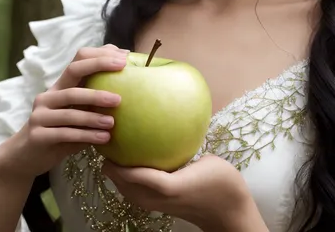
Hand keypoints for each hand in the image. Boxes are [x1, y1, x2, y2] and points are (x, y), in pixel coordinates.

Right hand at [0, 44, 128, 179]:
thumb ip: (94, 100)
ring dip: (94, 115)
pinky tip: (104, 138)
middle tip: (121, 86)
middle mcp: (49, 95)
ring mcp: (41, 114)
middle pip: (73, 73)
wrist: (26, 157)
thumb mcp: (77, 113)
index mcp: (60, 86)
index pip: (78, 60)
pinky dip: (86, 135)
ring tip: (113, 122)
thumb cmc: (60, 131)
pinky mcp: (38, 135)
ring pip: (70, 109)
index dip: (100, 56)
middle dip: (98, 73)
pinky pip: (65, 133)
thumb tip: (128, 84)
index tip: (124, 58)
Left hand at [101, 153, 255, 231]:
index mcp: (167, 186)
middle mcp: (157, 199)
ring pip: (127, 192)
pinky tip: (131, 161)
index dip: (115, 162)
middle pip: (122, 185)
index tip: (107, 141)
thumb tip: (172, 122)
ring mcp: (157, 205)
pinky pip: (137, 192)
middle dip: (110, 167)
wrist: (229, 213)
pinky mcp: (161, 206)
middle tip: (105, 141)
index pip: (132, 175)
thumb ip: (188, 146)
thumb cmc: (222, 183)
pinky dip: (128, 179)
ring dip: (117, 175)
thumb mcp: (206, 160)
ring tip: (112, 150)